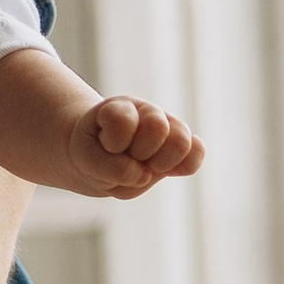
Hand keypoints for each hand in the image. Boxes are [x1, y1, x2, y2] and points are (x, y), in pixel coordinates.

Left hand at [67, 93, 201, 195]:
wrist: (100, 162)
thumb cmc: (93, 157)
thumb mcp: (87, 161)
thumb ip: (110, 168)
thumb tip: (145, 175)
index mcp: (118, 108)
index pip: (124, 122)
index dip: (114, 144)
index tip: (104, 147)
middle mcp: (146, 112)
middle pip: (157, 128)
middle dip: (139, 153)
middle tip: (127, 158)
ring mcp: (168, 126)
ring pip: (180, 142)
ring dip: (159, 164)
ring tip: (145, 166)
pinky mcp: (183, 145)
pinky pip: (197, 153)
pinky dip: (183, 167)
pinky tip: (163, 170)